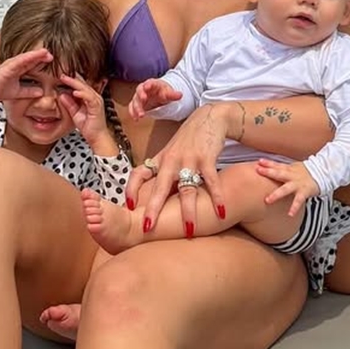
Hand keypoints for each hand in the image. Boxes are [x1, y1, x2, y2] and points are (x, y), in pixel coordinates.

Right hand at [0, 49, 53, 102]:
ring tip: (46, 52)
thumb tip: (40, 92)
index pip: (32, 63)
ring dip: (36, 54)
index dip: (42, 60)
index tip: (52, 60)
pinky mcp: (6, 67)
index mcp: (18, 69)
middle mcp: (15, 64)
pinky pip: (18, 61)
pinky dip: (27, 58)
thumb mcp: (18, 92)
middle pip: (31, 58)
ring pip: (26, 57)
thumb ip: (29, 91)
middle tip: (52, 55)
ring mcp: (11, 65)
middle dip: (41, 56)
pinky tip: (34, 55)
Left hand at [57, 74, 111, 150]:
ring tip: (65, 79)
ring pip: (85, 88)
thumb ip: (69, 104)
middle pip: (82, 84)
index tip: (60, 76)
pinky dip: (82, 94)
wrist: (97, 137)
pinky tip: (74, 92)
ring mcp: (96, 101)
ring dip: (75, 83)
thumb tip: (61, 95)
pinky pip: (89, 97)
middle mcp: (94, 97)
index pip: (80, 85)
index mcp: (89, 98)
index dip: (71, 80)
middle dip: (71, 78)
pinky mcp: (97, 107)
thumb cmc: (89, 126)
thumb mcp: (75, 113)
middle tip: (61, 74)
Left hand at [127, 102, 235, 234]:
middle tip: (148, 227)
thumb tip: (149, 197)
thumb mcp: (170, 153)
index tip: (128, 206)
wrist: (209, 118)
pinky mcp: (207, 158)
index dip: (131, 190)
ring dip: (188, 211)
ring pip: (187, 189)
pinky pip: (211, 181)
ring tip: (188, 230)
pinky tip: (221, 212)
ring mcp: (189, 159)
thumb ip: (161, 173)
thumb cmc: (187, 140)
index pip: (139, 174)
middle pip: (160, 186)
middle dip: (154, 208)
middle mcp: (171, 160)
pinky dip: (217, 197)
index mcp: (160, 160)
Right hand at [128, 78, 181, 120]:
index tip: (147, 86)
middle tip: (143, 100)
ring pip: (135, 100)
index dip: (148, 84)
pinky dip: (133, 113)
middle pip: (139, 90)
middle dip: (140, 95)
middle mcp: (143, 89)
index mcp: (152, 84)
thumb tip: (180, 95)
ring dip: (136, 107)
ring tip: (141, 115)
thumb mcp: (169, 93)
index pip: (149, 83)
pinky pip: (132, 107)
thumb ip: (173, 95)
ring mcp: (139, 96)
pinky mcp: (137, 103)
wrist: (159, 95)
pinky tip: (135, 118)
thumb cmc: (162, 92)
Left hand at [254, 159, 319, 217]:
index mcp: (288, 169)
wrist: (322, 174)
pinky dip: (294, 207)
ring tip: (267, 200)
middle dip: (268, 172)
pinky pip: (298, 200)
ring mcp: (297, 184)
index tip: (259, 162)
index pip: (277, 165)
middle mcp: (292, 176)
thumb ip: (280, 169)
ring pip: (286, 189)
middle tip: (258, 171)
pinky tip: (290, 214)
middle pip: (279, 173)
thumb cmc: (304, 172)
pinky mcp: (304, 192)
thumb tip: (267, 167)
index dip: (268, 163)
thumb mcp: (292, 168)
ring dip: (276, 195)